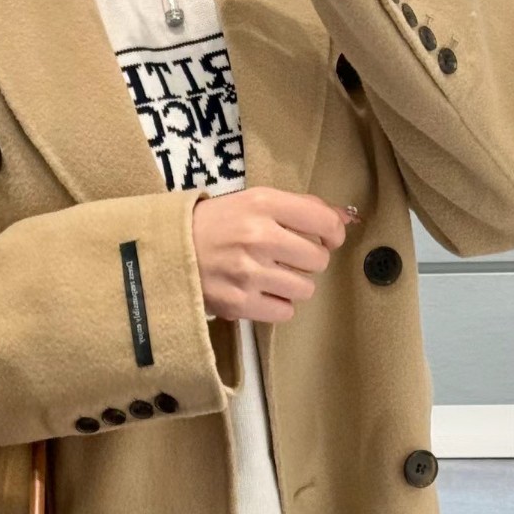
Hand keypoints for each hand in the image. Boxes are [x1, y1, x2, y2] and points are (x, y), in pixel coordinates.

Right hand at [190, 186, 356, 323]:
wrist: (168, 251)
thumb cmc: (214, 224)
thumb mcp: (253, 202)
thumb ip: (299, 208)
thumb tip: (346, 217)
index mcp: (263, 205)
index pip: (324, 221)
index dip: (333, 233)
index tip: (325, 238)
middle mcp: (259, 237)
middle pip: (318, 259)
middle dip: (309, 260)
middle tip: (290, 258)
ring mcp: (249, 274)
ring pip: (305, 289)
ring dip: (294, 285)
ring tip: (273, 277)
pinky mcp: (239, 304)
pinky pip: (284, 312)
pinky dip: (278, 306)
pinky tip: (263, 294)